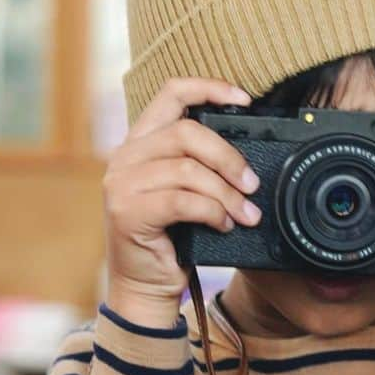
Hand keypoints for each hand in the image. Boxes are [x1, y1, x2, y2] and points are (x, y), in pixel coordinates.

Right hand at [103, 78, 263, 325]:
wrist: (145, 286)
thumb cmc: (171, 240)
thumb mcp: (187, 193)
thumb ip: (201, 166)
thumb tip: (248, 158)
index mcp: (141, 142)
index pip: (171, 93)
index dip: (209, 87)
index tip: (244, 98)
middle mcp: (125, 156)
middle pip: (186, 132)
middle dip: (229, 157)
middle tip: (252, 184)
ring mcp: (122, 183)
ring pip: (187, 169)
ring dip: (226, 193)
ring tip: (245, 214)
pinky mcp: (127, 212)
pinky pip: (182, 201)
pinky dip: (212, 212)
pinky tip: (223, 224)